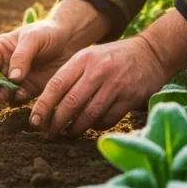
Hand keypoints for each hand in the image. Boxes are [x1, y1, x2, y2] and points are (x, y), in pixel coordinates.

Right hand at [0, 0, 110, 102]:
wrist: (70, 40)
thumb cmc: (49, 32)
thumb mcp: (33, 38)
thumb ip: (21, 56)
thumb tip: (12, 78)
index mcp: (1, 49)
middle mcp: (6, 65)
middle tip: (4, 94)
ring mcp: (18, 78)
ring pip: (5, 93)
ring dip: (7, 97)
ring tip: (16, 95)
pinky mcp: (30, 88)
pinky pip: (20, 98)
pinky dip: (20, 100)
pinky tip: (25, 96)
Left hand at [31, 9, 186, 136]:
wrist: (151, 53)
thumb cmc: (113, 58)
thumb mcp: (89, 57)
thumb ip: (70, 76)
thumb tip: (47, 103)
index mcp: (83, 59)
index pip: (56, 85)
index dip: (43, 106)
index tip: (35, 121)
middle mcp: (98, 71)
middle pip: (70, 103)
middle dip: (56, 123)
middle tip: (48, 134)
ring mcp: (115, 85)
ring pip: (88, 115)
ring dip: (75, 129)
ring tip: (66, 134)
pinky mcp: (130, 98)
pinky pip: (107, 120)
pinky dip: (96, 127)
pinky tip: (91, 127)